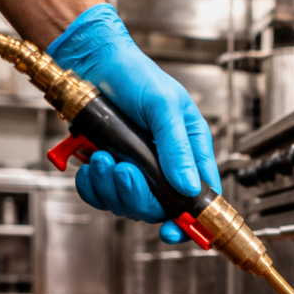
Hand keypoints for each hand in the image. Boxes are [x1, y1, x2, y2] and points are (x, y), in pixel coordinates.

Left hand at [47, 4, 220, 242]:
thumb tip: (187, 186)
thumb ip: (176, 148)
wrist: (92, 63)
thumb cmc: (135, 75)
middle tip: (123, 170)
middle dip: (137, 195)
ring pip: (129, 205)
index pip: (200, 196)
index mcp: (190, 151)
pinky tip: (92, 163)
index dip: (191, 220)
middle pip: (159, 208)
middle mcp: (165, 166)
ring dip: (112, 188)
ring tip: (104, 158)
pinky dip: (93, 186)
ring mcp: (137, 171)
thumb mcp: (164, 106)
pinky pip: (102, 197)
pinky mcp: (110, 171)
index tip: (174, 230)